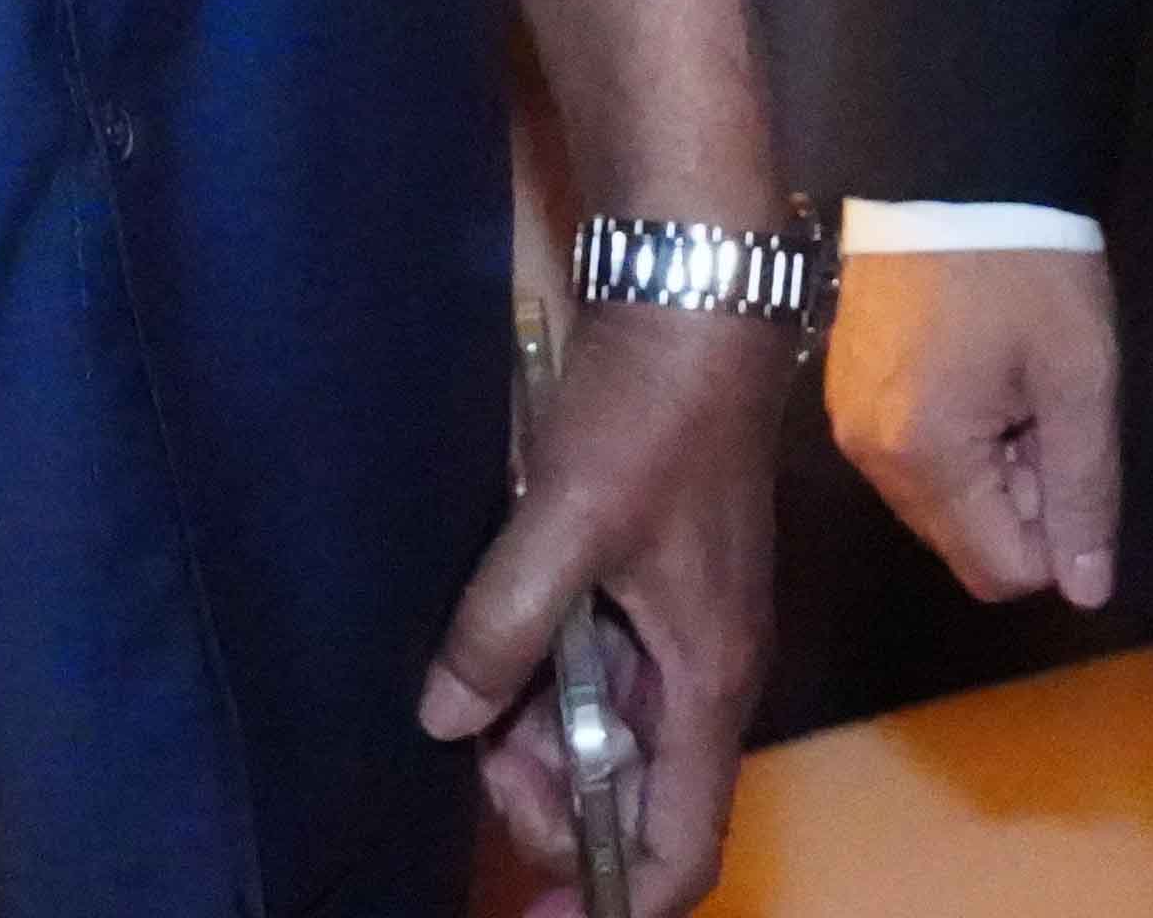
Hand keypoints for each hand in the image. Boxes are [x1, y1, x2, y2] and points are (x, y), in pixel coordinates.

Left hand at [422, 304, 780, 911]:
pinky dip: (541, 676)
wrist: (692, 296)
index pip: (682, 846)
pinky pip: (595, 667)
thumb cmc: (651, 416)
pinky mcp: (647, 581)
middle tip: (468, 750)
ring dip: (536, 734)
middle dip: (548, 798)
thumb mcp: (567, 522)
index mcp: (707, 680)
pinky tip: (489, 643)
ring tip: (468, 690)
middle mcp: (701, 672)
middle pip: (629, 795)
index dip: (611, 899)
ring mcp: (676, 626)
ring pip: (606, 731)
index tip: (530, 913)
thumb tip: (445, 721)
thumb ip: (504, 628)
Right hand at [826, 244, 1121, 611]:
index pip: (1001, 572)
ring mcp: (847, 424)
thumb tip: (1087, 592)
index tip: (1064, 444)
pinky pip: (906, 458)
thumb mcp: (1079, 376)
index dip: (1055, 531)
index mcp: (927, 458)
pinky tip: (971, 369)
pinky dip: (949, 439)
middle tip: (1042, 408)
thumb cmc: (1026, 267)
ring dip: (986, 470)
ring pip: (936, 504)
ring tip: (1008, 383)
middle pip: (963, 543)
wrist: (951, 165)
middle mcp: (871, 458)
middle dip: (1018, 500)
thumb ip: (1083, 491)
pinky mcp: (842, 391)